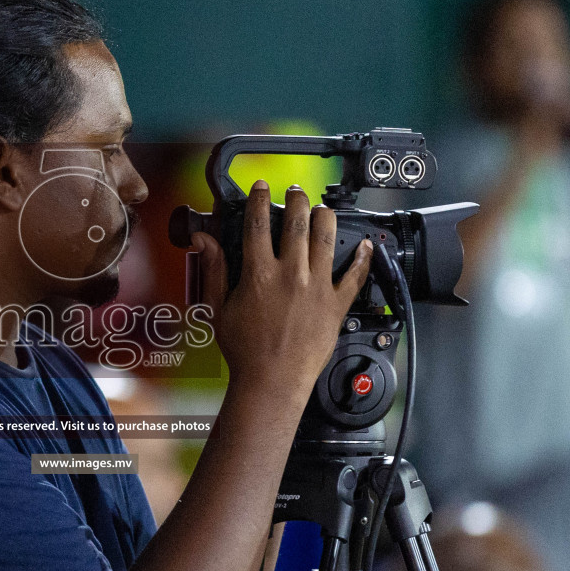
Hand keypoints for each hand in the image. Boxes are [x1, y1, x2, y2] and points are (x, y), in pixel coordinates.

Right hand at [190, 180, 371, 390]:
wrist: (272, 382)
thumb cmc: (245, 351)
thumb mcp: (219, 308)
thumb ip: (214, 270)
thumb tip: (203, 241)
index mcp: (259, 274)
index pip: (258, 223)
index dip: (259, 199)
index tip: (261, 188)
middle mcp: (291, 275)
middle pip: (297, 222)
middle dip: (296, 199)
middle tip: (295, 191)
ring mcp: (317, 288)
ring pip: (326, 238)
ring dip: (324, 216)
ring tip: (322, 209)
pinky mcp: (335, 305)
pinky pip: (355, 275)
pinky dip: (363, 257)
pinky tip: (366, 244)